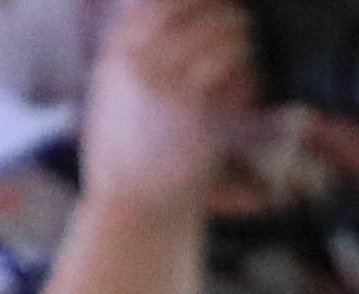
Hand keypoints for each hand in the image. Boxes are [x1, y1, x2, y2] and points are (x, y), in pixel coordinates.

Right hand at [78, 0, 257, 218]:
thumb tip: (153, 7)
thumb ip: (129, 48)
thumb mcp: (109, 90)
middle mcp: (146, 67)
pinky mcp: (208, 120)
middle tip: (241, 24)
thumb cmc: (120, 150)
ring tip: (247, 52)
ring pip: (230, 44)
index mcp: (120, 54)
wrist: (132, 208)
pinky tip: (246, 86)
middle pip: (207, 17)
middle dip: (231, 18)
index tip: (214, 3)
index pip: (167, 1)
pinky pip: (243, 81)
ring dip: (245, 45)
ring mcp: (178, 92)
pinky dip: (250, 80)